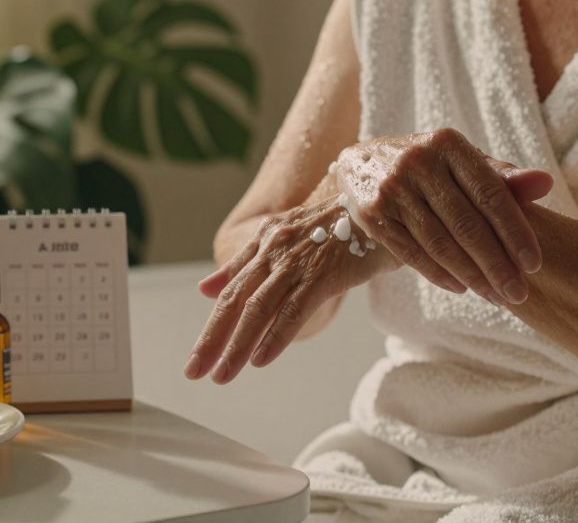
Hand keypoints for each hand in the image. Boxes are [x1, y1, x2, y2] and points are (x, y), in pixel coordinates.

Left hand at [185, 198, 395, 383]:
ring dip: (237, 345)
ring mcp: (298, 261)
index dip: (211, 326)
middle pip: (235, 301)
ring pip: (258, 308)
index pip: (230, 290)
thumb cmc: (340, 224)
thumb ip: (246, 263)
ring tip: (222, 375)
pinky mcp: (324, 272)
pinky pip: (294, 309)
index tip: (196, 358)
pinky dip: (274, 336)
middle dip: (212, 340)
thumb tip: (205, 288)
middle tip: (194, 372)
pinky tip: (260, 359)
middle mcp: (275, 248)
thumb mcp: (287, 237)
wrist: (383, 201)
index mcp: (266, 241)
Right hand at [336, 128, 552, 304]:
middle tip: (518, 293)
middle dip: (496, 264)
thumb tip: (545, 184)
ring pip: (440, 242)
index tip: (534, 265)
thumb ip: (501, 177)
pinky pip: (411, 252)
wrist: (359, 165)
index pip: (490, 193)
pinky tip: (461, 288)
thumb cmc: (426, 165)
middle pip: (466, 224)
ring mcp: (392, 188)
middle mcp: (418, 162)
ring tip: (495, 296)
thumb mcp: (460, 161)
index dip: (515, 231)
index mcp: (448, 144)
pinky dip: (438, 274)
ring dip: (471, 275)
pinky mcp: (372, 213)